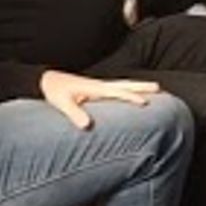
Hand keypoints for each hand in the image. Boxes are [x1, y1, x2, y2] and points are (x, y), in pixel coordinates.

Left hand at [39, 70, 161, 129]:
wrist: (46, 80)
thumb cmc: (55, 91)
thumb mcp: (62, 103)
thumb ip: (74, 113)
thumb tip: (87, 126)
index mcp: (95, 88)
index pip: (118, 92)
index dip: (131, 97)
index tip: (145, 103)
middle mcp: (100, 85)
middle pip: (125, 84)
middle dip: (142, 86)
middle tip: (159, 88)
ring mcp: (98, 86)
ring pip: (123, 85)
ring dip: (138, 86)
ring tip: (154, 88)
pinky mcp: (95, 89)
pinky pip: (117, 88)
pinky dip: (127, 89)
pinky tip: (130, 93)